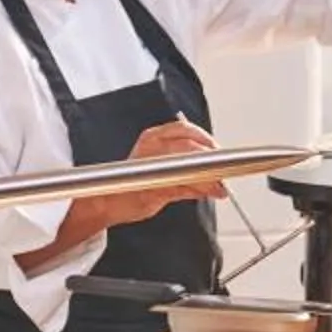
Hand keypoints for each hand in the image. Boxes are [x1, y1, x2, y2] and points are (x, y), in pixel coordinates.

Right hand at [109, 117, 228, 225]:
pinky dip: (200, 190)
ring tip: (219, 185)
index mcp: (152, 138)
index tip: (221, 152)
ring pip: (187, 166)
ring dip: (208, 177)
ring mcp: (149, 168)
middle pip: (188, 146)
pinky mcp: (151, 188)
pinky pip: (182, 186)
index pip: (185, 129)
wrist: (108, 202)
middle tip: (223, 170)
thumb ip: (189, 175)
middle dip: (210, 159)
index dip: (206, 139)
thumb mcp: (163, 172)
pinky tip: (210, 192)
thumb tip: (217, 180)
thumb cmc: (134, 185)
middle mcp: (150, 148)